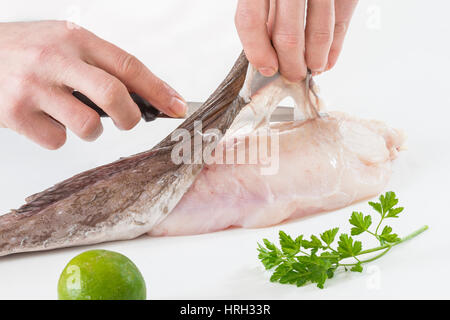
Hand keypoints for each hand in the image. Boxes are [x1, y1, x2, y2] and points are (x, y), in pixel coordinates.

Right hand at [0, 21, 186, 148]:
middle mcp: (55, 59)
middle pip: (114, 95)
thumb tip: (146, 95)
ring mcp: (34, 87)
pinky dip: (59, 136)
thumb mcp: (64, 42)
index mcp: (74, 38)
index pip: (128, 65)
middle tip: (129, 122)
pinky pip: (58, 140)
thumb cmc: (26, 50)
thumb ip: (100, 64)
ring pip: (89, 126)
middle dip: (131, 117)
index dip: (158, 90)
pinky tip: (45, 119)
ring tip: (75, 116)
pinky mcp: (15, 114)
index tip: (177, 107)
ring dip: (92, 130)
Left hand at [235, 0, 357, 80]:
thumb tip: (264, 51)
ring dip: (313, 61)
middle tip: (291, 74)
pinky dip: (335, 47)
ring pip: (317, 33)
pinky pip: (340, 21)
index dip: (256, 50)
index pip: (250, 20)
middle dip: (290, 64)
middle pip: (286, 35)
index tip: (266, 67)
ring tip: (310, 70)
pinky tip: (327, 60)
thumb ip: (262, 10)